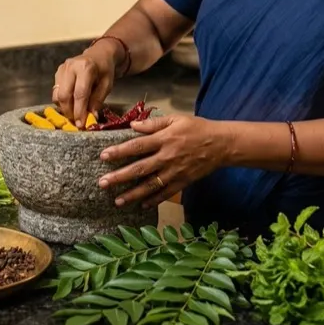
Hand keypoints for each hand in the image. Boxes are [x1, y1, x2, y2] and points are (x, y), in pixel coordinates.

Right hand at [52, 46, 117, 127]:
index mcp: (86, 68)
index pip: (80, 94)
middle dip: (69, 111)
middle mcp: (71, 67)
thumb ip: (98, 100)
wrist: (99, 54)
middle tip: (77, 121)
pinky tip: (71, 103)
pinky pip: (56, 91)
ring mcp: (62, 69)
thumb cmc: (104, 70)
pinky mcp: (58, 72)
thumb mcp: (107, 84)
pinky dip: (62, 101)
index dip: (79, 111)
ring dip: (64, 108)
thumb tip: (91, 117)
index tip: (81, 124)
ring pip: (57, 95)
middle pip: (64, 95)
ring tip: (75, 112)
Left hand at [97, 115, 231, 208]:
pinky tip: (141, 205)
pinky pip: (166, 193)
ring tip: (117, 201)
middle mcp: (167, 157)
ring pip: (150, 185)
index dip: (119, 151)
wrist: (221, 144)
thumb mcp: (176, 119)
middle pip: (139, 168)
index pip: (137, 146)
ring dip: (133, 194)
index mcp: (164, 139)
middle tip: (103, 183)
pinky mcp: (183, 181)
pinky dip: (154, 200)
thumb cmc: (197, 128)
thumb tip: (133, 125)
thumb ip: (154, 123)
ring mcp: (175, 171)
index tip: (104, 156)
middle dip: (119, 177)